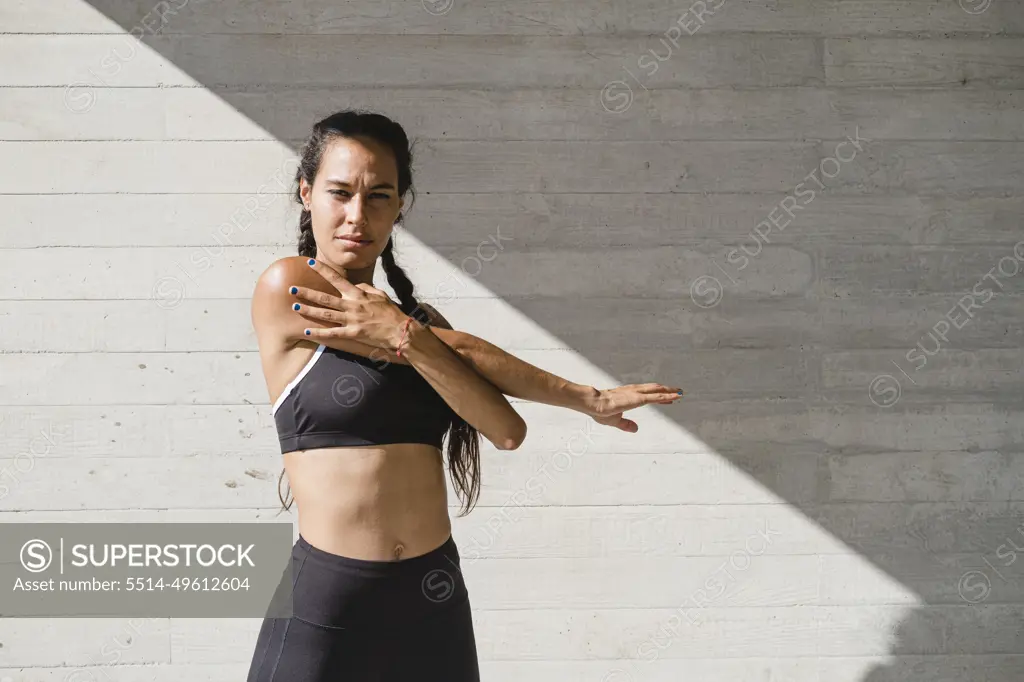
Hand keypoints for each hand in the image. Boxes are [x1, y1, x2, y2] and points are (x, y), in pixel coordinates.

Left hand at [289, 258, 412, 350]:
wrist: (399, 330)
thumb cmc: (390, 312)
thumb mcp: (379, 295)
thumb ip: (365, 288)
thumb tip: (356, 285)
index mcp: (357, 294)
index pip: (336, 278)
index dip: (322, 270)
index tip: (309, 262)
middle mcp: (351, 305)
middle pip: (324, 298)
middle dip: (307, 293)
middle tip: (292, 289)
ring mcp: (351, 320)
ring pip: (325, 314)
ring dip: (308, 310)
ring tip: (295, 307)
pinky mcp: (352, 333)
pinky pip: (332, 333)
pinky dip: (319, 333)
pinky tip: (307, 331)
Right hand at [582, 383, 683, 432]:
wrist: (593, 403)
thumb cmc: (600, 409)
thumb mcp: (615, 420)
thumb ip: (626, 424)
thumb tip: (635, 429)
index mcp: (628, 396)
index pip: (646, 395)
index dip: (657, 396)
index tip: (666, 399)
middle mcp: (633, 392)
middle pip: (654, 390)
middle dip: (665, 391)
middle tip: (676, 392)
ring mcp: (637, 394)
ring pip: (657, 391)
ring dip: (669, 392)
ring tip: (679, 392)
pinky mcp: (638, 399)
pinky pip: (656, 397)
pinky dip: (667, 396)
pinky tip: (675, 397)